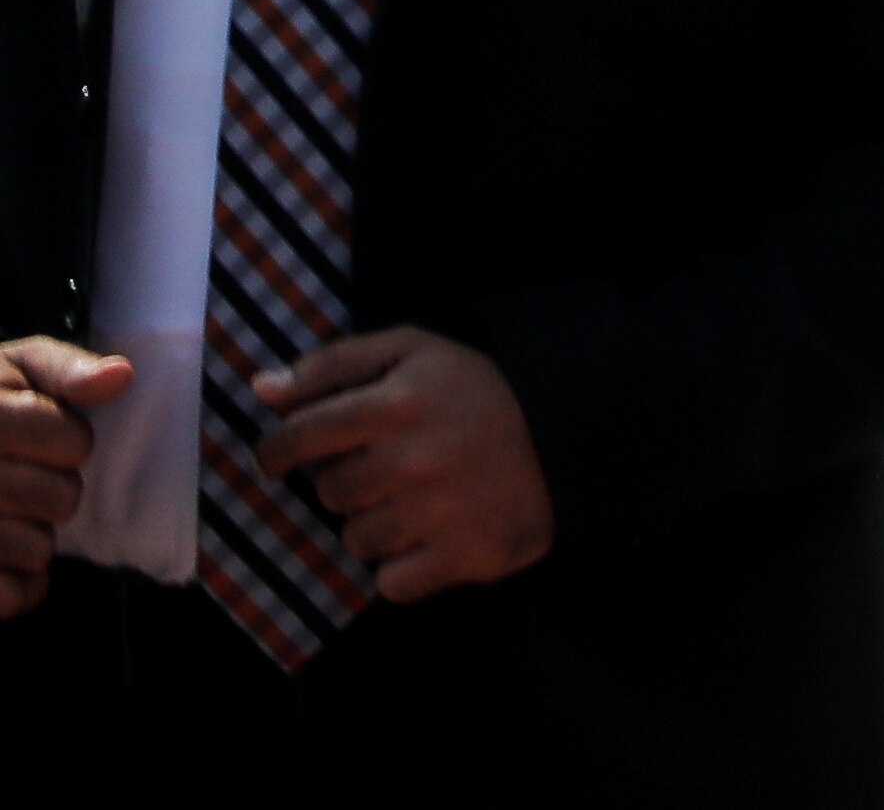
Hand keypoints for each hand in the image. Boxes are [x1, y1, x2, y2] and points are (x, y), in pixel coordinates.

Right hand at [0, 335, 130, 615]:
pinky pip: (12, 595)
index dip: (70, 440)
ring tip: (3, 512)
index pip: (73, 444)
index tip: (45, 434)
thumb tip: (119, 376)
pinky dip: (19, 585)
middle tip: (23, 476)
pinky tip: (3, 558)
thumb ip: (65, 369)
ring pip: (36, 549)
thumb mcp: (17, 367)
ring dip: (32, 535)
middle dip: (54, 488)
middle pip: (60, 499)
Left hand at [253, 328, 552, 601]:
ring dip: (377, 526)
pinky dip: (405, 568)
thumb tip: (262, 388)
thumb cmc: (479, 391)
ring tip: (415, 503)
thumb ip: (336, 364)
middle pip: (329, 493)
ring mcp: (439, 513)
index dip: (278, 450)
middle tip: (385, 469)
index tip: (280, 457)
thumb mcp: (414, 352)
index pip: (300, 436)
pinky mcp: (463, 556)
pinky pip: (392, 583)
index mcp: (397, 402)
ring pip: (357, 540)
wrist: (570, 436)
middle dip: (349, 482)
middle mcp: (414, 459)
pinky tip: (432, 537)